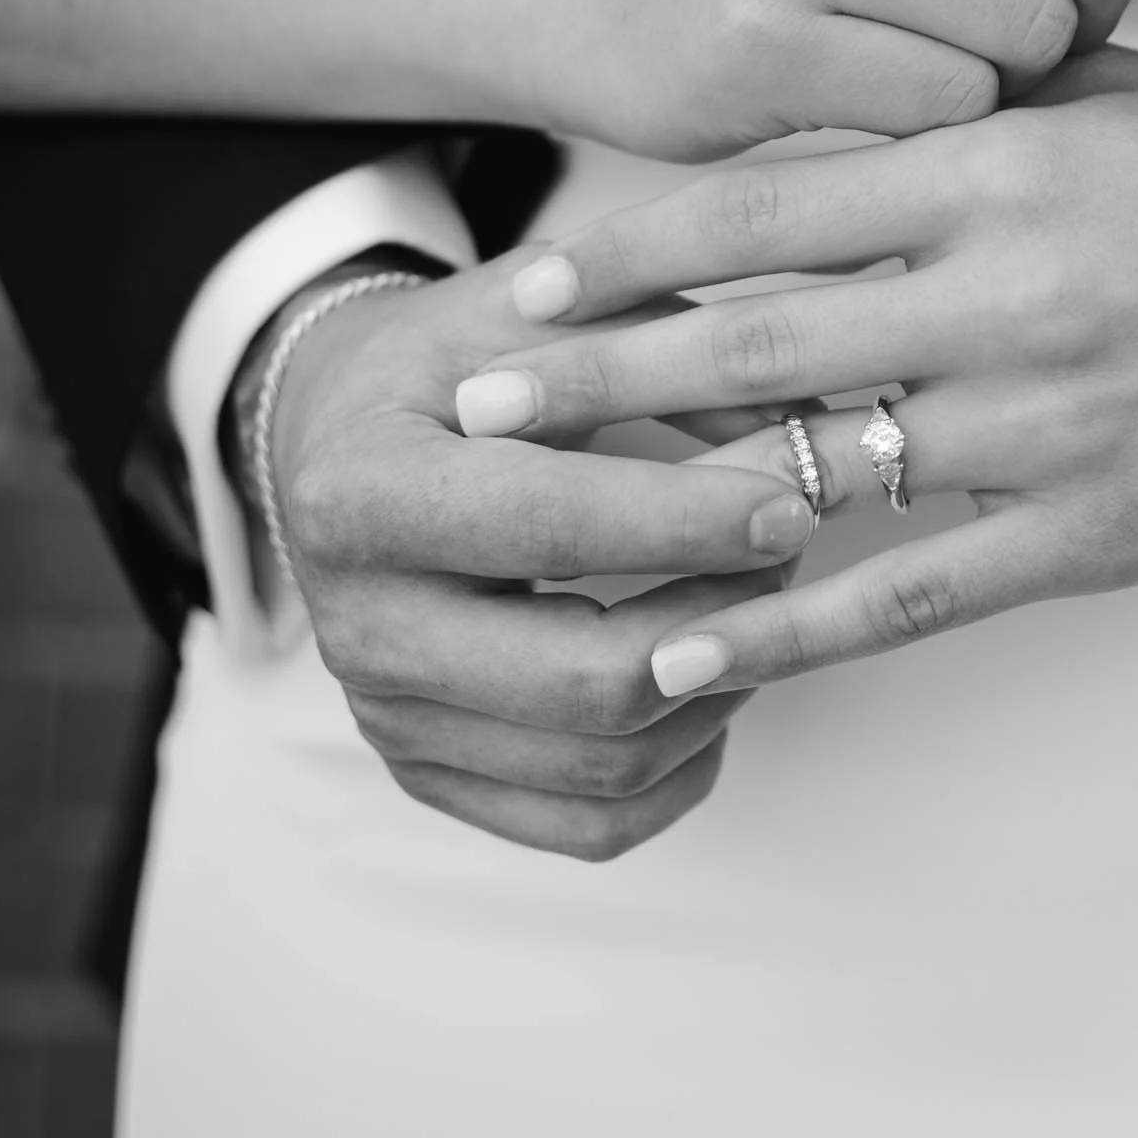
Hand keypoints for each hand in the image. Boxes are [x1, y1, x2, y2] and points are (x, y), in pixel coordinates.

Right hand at [258, 259, 819, 854]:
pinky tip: (717, 678)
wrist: (341, 433)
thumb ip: (660, 343)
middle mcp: (358, 627)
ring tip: (767, 599)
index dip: (684, 523)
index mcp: (361, 492)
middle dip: (724, 621)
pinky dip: (684, 769)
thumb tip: (796, 427)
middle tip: (794, 546)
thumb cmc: (456, 359)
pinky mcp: (433, 776)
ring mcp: (390, 719)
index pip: (544, 525)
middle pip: (583, 680)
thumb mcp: (539, 308)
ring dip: (722, 691)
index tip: (791, 502)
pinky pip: (592, 828)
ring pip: (605, 768)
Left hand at [448, 52, 1137, 690]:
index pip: (765, 206)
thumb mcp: (1112, 101)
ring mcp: (1053, 423)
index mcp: (1004, 165)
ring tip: (545, 531)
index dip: (626, 248)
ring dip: (668, 504)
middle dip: (597, 378)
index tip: (521, 280)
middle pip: (753, 342)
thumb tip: (805, 130)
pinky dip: (785, 627)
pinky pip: (910, 593)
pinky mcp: (1098, 533)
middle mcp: (1010, 292)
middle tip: (468, 405)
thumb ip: (962, 109)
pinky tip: (686, 651)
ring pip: (819, 471)